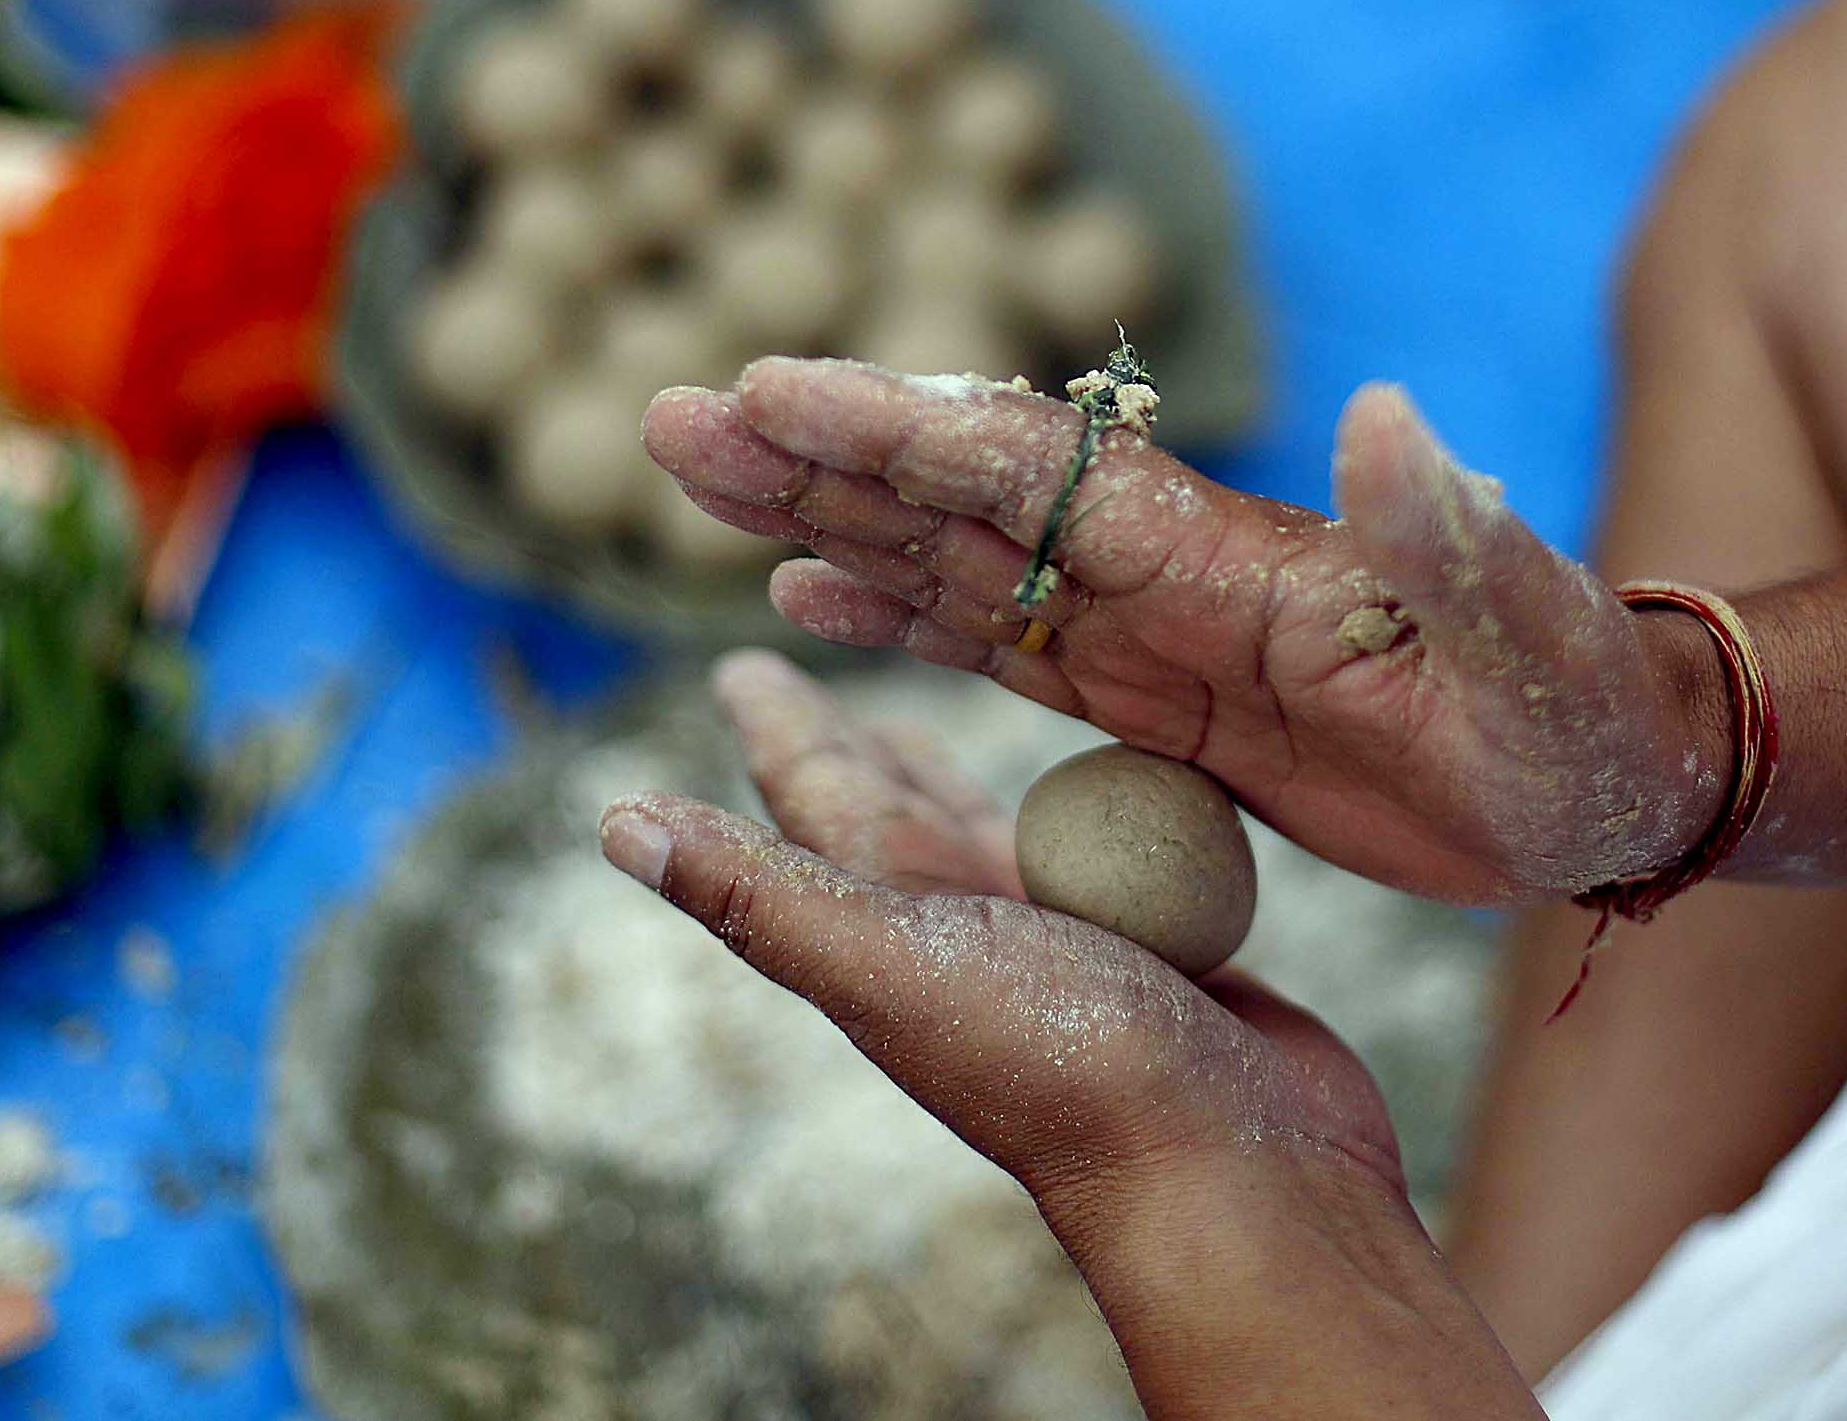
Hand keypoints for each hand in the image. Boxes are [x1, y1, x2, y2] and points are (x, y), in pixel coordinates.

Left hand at [599, 651, 1539, 1418]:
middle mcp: (962, 932)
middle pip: (888, 812)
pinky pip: (1102, 856)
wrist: (1231, 1176)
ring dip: (950, 783)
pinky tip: (1095, 798)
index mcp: (889, 923)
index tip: (741, 670)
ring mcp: (1058, 944)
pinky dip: (1087, 813)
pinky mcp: (1153, 949)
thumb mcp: (891, 965)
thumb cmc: (1061, 1071)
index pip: (814, 797)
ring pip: (985, 834)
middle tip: (816, 685)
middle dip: (850, 749)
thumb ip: (763, 895)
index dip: (776, 730)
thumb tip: (615, 825)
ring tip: (926, 735)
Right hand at [645, 362, 1729, 904]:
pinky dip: (895, 613)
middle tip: (674, 418)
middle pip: (958, 492)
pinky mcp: (1149, 687)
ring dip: (827, 520)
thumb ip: (1449, 534)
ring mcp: (1146, 623)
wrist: (1601, 770)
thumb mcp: (1526, 637)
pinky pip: (992, 641)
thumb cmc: (1572, 713)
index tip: (771, 395)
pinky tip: (811, 598)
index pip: (1034, 474)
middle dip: (816, 455)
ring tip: (701, 489)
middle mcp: (1163, 568)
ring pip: (953, 557)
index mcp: (1226, 553)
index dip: (901, 433)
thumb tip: (1386, 417)